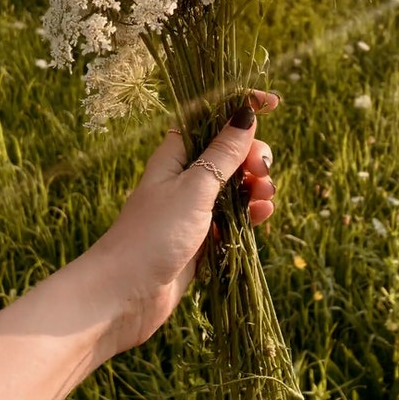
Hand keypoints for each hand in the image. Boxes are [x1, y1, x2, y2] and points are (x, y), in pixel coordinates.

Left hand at [91, 91, 278, 351]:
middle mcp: (185, 177)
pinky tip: (261, 217)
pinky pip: (235, 216)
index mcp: (176, 154)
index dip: (240, 106)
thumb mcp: (194, 189)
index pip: (210, 116)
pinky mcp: (202, 237)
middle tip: (259, 172)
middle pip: (229, 151)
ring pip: (236, 185)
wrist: (124, 295)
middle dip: (253, 155)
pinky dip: (251, 213)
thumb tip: (245, 113)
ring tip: (263, 199)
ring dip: (256, 186)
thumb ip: (223, 153)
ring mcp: (194, 208)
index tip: (273, 104)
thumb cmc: (153, 235)